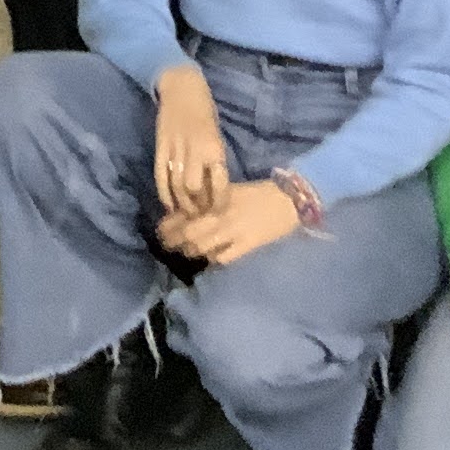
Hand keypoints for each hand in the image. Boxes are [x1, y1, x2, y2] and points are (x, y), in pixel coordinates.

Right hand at [151, 65, 227, 218]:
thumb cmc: (205, 112)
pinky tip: (169, 205)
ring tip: (186, 215)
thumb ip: (215, 161)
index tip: (220, 213)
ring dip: (181, 204)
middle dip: (198, 207)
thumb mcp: (217, 136)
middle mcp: (195, 150)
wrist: (182, 88)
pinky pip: (160, 175)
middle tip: (202, 218)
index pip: (219, 182)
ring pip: (176, 184)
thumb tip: (216, 189)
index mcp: (214, 147)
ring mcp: (174, 148)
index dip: (219, 202)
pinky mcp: (159, 147)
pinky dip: (164, 193)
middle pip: (194, 188)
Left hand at [155, 177, 303, 267]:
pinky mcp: (247, 245)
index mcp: (215, 199)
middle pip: (188, 233)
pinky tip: (211, 257)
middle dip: (173, 241)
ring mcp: (233, 232)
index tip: (160, 230)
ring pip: (201, 247)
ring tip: (187, 252)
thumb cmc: (258, 193)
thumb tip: (184, 211)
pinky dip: (213, 258)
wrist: (289, 200)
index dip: (168, 225)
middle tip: (167, 245)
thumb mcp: (229, 190)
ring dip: (191, 251)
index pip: (184, 214)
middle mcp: (220, 216)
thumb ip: (208, 200)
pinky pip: (223, 257)